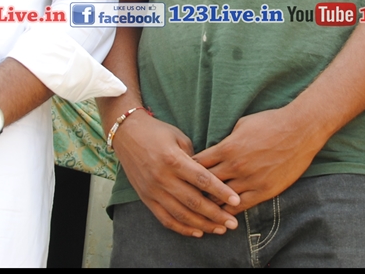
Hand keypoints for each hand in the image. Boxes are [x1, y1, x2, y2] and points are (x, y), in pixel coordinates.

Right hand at [111, 111, 240, 237]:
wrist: (127, 134)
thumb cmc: (157, 132)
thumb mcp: (179, 138)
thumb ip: (195, 158)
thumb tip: (211, 177)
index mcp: (173, 160)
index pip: (201, 179)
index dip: (220, 191)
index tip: (237, 200)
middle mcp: (162, 178)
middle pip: (193, 201)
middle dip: (216, 214)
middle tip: (233, 223)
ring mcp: (153, 190)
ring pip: (181, 214)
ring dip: (202, 225)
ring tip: (220, 229)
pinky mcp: (146, 199)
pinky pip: (165, 219)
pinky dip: (182, 228)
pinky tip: (197, 232)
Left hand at [193, 108, 324, 214]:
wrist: (300, 130)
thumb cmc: (271, 122)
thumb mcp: (242, 124)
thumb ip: (227, 140)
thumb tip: (216, 150)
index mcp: (227, 148)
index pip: (198, 164)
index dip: (189, 170)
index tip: (186, 175)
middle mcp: (235, 166)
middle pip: (205, 185)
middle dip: (196, 189)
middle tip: (190, 195)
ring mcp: (250, 180)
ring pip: (221, 199)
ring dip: (212, 203)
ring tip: (204, 207)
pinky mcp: (264, 191)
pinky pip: (241, 207)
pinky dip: (230, 210)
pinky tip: (224, 213)